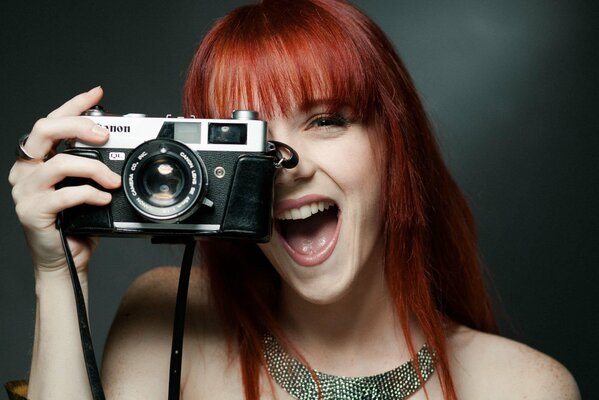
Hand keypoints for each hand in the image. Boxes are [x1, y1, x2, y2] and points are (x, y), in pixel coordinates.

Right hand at [8, 87, 121, 271]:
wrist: (65, 259)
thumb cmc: (75, 221)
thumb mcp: (84, 187)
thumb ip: (90, 165)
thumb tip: (117, 144)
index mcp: (38, 159)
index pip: (52, 122)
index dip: (73, 105)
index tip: (97, 93)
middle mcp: (27, 170)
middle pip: (45, 130)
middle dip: (78, 126)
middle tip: (105, 135)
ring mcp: (26, 191)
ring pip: (60, 164)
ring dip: (94, 168)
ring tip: (114, 180)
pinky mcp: (32, 211)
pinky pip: (65, 195)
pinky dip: (90, 193)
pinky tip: (104, 198)